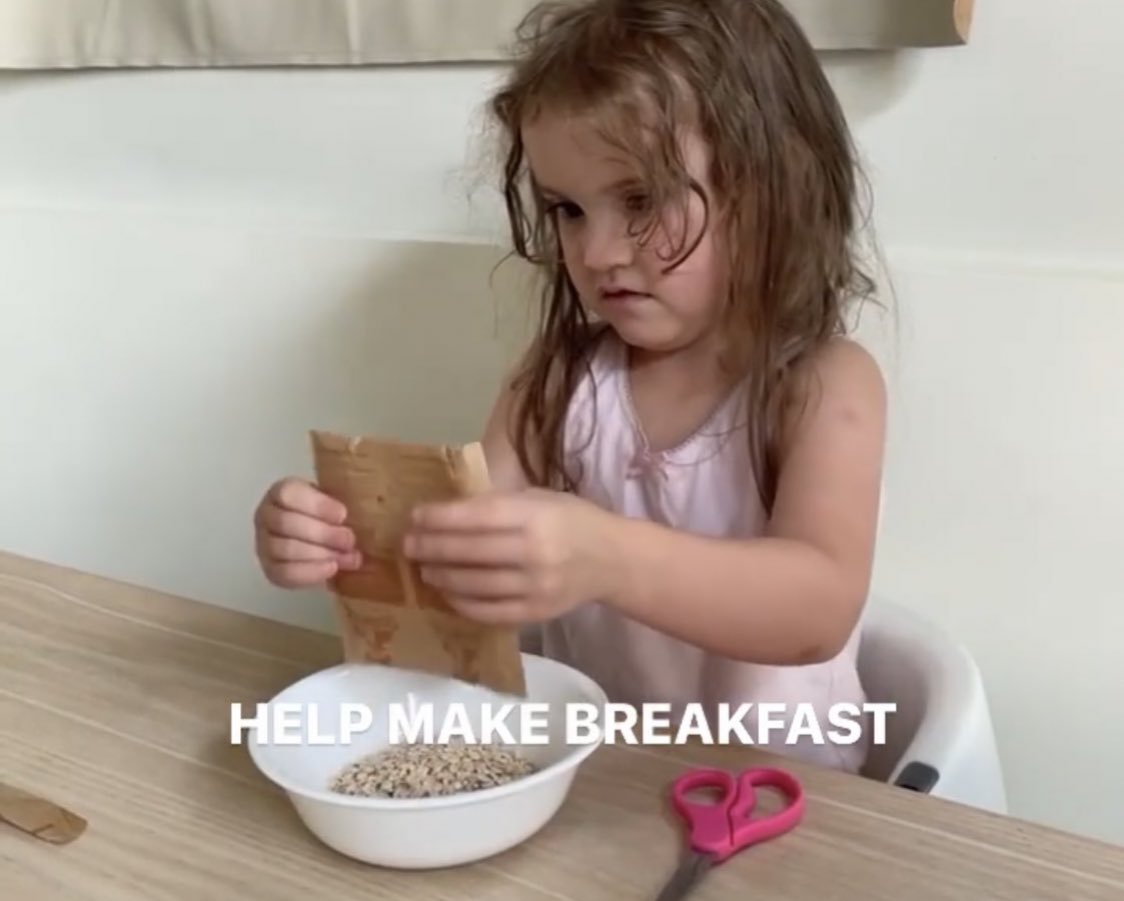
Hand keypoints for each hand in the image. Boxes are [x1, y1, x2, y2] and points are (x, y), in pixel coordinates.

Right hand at [253, 477, 360, 587]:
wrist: (325, 542)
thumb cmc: (332, 516)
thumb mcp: (336, 501)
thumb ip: (344, 501)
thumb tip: (368, 508)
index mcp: (281, 491)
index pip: (288, 494)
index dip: (316, 505)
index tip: (343, 515)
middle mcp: (265, 515)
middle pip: (286, 523)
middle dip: (323, 533)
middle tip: (350, 540)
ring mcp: (263, 543)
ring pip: (284, 549)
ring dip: (319, 554)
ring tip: (347, 557)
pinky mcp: (269, 569)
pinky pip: (284, 573)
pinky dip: (311, 572)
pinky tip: (332, 569)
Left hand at [402, 488, 616, 623]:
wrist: (611, 559)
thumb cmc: (570, 520)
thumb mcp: (538, 499)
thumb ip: (497, 505)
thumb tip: (444, 512)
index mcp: (536, 516)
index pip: (477, 517)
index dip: (441, 518)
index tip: (415, 516)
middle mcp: (535, 553)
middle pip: (469, 552)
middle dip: (431, 547)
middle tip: (408, 544)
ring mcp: (535, 588)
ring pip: (473, 585)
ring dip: (441, 576)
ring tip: (424, 568)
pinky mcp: (535, 614)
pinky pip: (487, 612)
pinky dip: (460, 603)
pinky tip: (447, 592)